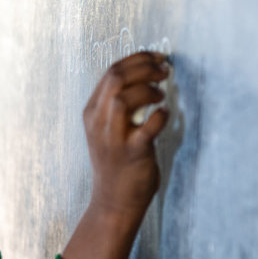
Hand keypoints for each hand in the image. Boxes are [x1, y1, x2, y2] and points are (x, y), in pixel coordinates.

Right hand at [83, 51, 169, 218]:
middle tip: (164, 70)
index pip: (111, 72)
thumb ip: (118, 104)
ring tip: (161, 94)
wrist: (113, 202)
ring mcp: (113, 138)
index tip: (157, 56)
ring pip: (124, 97)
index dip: (137, 58)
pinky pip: (147, 127)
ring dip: (148, 89)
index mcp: (92, 112)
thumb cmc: (116, 163)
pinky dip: (160, 116)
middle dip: (144, 66)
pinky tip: (165, 114)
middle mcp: (99, 122)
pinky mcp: (132, 153)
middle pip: (116, 78)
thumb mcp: (107, 129)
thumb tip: (146, 76)